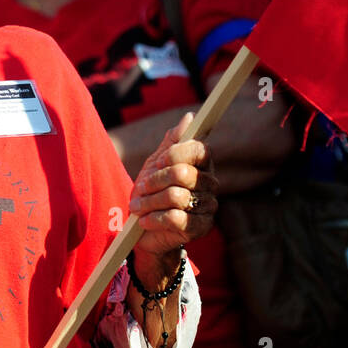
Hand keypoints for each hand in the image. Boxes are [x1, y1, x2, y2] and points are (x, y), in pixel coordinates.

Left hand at [128, 112, 217, 261]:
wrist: (146, 230)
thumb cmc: (152, 192)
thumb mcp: (156, 163)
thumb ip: (172, 141)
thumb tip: (190, 117)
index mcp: (202, 164)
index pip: (199, 150)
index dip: (175, 154)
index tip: (157, 162)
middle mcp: (210, 183)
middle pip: (182, 173)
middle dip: (154, 181)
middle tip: (140, 189)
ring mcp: (208, 206)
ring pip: (176, 196)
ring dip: (149, 202)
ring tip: (137, 208)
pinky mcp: (201, 227)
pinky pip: (176, 218)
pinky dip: (154, 219)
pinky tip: (145, 221)